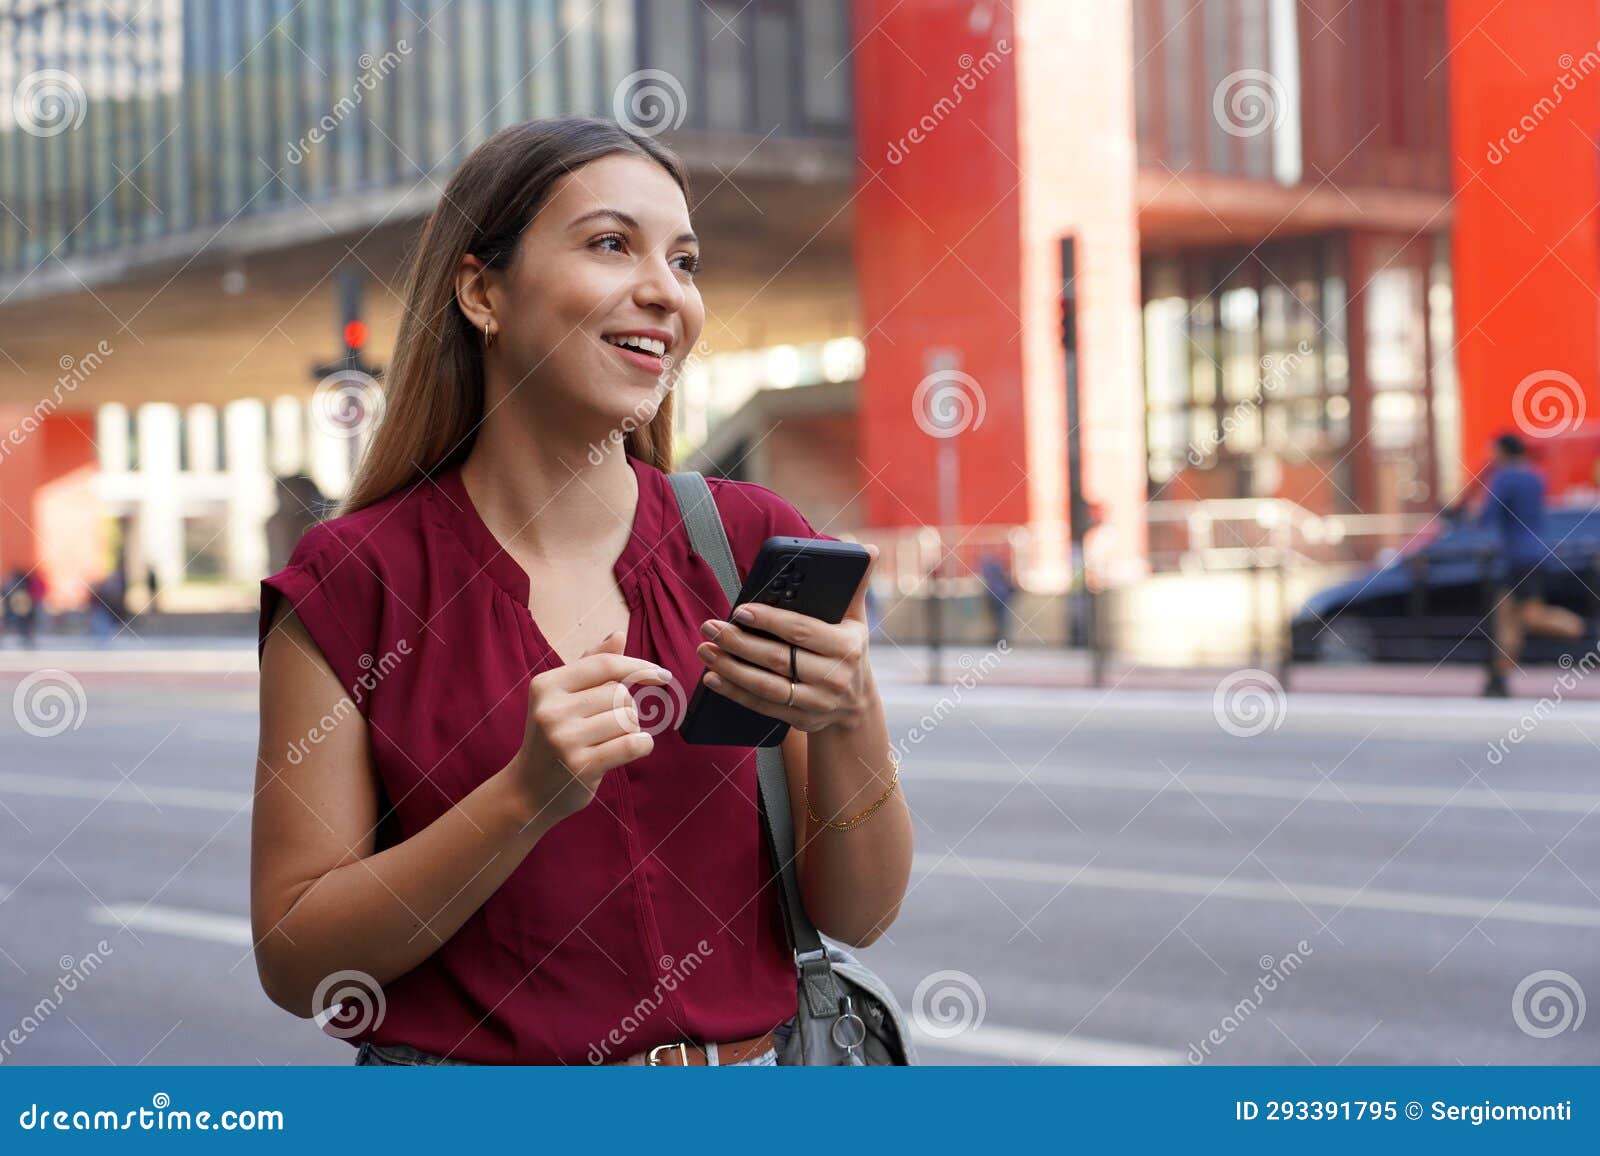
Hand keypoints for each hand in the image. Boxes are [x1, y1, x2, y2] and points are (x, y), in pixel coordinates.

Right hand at [511, 630, 670, 824]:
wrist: (528, 789)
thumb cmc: (553, 736)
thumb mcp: (563, 696)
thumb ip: (591, 664)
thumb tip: (618, 634)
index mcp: (546, 685)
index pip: (605, 664)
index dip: (639, 666)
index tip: (662, 675)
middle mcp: (552, 709)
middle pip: (620, 694)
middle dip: (628, 708)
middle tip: (610, 725)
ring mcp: (564, 739)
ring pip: (628, 719)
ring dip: (632, 729)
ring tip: (611, 740)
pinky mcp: (580, 766)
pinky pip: (632, 744)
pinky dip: (643, 745)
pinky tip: (635, 748)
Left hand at [695, 545, 877, 733]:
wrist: (857, 707)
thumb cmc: (848, 653)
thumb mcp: (856, 622)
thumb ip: (855, 587)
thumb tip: (870, 550)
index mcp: (847, 646)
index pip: (801, 631)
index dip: (769, 620)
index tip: (740, 610)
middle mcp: (833, 676)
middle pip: (778, 659)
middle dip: (739, 642)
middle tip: (711, 627)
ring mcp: (817, 702)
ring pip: (766, 685)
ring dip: (731, 668)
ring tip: (705, 650)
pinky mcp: (801, 719)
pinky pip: (763, 706)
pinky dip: (735, 693)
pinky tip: (713, 677)